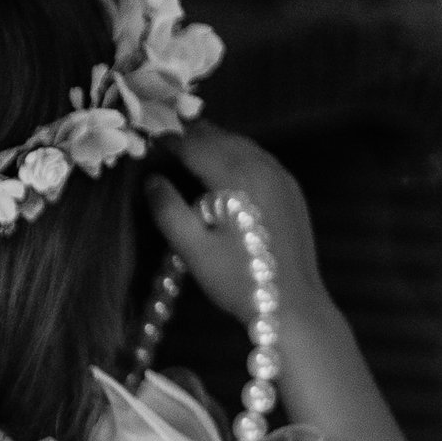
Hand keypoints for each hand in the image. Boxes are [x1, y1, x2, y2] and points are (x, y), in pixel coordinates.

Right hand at [147, 123, 328, 327]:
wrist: (294, 305)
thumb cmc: (239, 281)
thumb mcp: (193, 249)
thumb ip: (167, 210)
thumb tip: (151, 180)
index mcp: (236, 176)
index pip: (192, 142)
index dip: (166, 141)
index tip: (146, 146)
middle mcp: (261, 165)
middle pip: (217, 135)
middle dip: (189, 137)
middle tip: (164, 149)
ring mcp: (281, 175)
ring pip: (240, 143)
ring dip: (213, 144)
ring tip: (189, 158)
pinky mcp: (291, 189)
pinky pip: (258, 158)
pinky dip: (236, 157)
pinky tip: (224, 174)